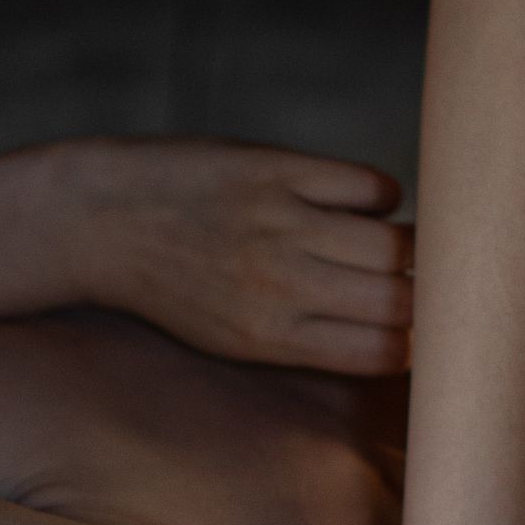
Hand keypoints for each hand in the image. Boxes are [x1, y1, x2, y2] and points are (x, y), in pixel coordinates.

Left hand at [36, 137, 411, 373]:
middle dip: (426, 293)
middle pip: (405, 300)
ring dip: (411, 243)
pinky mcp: (278, 170)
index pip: (385, 353)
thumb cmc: (168, 283)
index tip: (420, 328)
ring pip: (400, 243)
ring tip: (391, 241)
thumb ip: (301, 337)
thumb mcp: (227, 336)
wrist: (97, 219)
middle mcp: (281, 286)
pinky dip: (379, 194)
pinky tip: (357, 201)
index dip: (417, 342)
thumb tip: (393, 335)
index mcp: (270, 339)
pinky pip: (370, 185)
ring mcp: (281, 224)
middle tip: (420, 280)